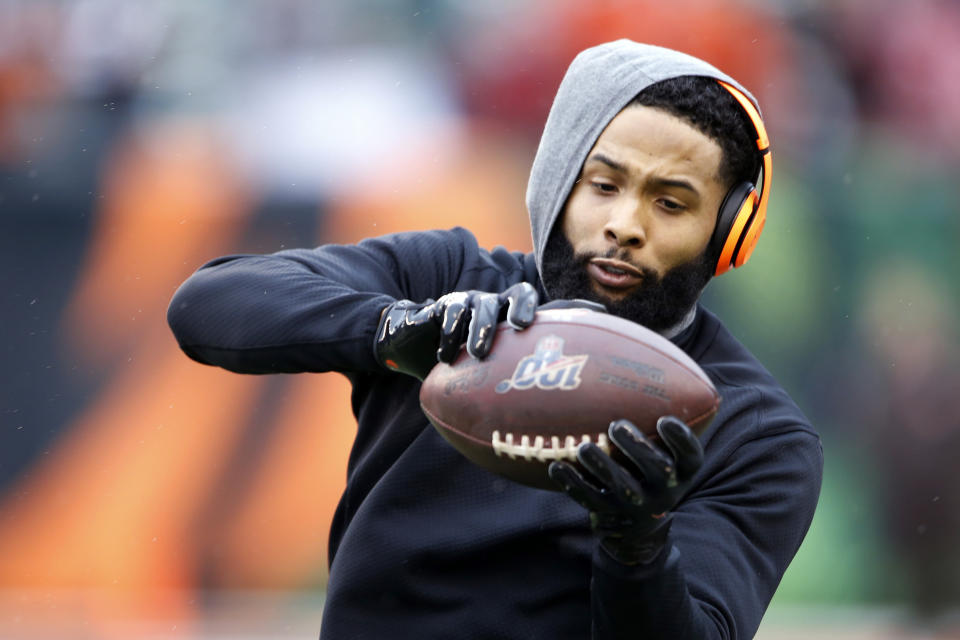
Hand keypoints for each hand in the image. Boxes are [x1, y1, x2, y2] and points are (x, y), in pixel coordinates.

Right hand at [375, 282, 539, 379]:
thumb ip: (503, 376)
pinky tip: (446, 357)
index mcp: (504, 313)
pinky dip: (451, 334)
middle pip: (504, 299)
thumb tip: (531, 410)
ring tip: (477, 354)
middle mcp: (487, 303)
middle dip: (512, 314)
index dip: (528, 303)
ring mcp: (465, 301)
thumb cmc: (458, 363)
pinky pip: (451, 312)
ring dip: (480, 328)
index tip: (527, 324)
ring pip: (478, 305)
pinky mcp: (442, 306)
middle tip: (513, 331)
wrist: (413, 349)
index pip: (523, 295)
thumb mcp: (484, 369)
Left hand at [548, 416, 703, 564]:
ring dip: (602, 467)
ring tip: (585, 447)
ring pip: (622, 487)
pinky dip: (572, 484)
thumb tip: (638, 360)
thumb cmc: (648, 467)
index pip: (691, 456)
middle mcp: (665, 490)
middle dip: (636, 447)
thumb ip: (656, 417)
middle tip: (616, 425)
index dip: (681, 439)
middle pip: (659, 470)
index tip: (664, 419)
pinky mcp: (610, 515)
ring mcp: (637, 505)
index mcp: (682, 470)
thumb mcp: (663, 449)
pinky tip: (555, 467)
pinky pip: (590, 500)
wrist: (638, 525)